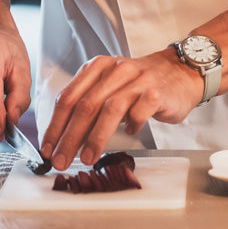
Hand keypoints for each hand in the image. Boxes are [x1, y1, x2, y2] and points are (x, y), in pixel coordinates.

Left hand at [39, 48, 202, 169]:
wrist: (179, 71)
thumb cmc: (139, 84)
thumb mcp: (110, 86)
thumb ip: (89, 105)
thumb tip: (63, 139)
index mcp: (97, 67)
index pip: (68, 97)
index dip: (55, 125)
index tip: (47, 148)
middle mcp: (115, 70)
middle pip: (86, 105)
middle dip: (70, 137)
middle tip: (61, 160)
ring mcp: (137, 80)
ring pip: (110, 109)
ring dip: (95, 137)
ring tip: (87, 159)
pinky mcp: (157, 93)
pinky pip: (139, 112)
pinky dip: (131, 126)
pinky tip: (129, 135)